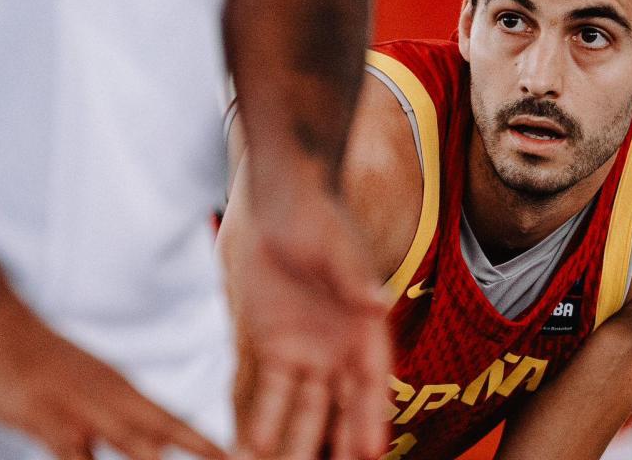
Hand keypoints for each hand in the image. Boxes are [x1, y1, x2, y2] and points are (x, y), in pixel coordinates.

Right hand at [0, 281, 225, 459]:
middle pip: (163, 437)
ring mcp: (84, 411)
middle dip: (196, 452)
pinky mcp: (49, 422)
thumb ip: (114, 417)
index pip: (175, 424)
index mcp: (124, 392)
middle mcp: (113, 400)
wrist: (0, 326)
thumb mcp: (87, 390)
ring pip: (134, 449)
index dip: (206, 446)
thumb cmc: (43, 364)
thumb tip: (143, 445)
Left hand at [221, 172, 390, 459]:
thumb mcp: (336, 247)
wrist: (275, 197)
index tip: (369, 452)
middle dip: (335, 441)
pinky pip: (266, 389)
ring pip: (303, 406)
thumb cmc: (315, 215)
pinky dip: (261, 417)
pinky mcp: (269, 341)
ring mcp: (304, 345)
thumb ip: (354, 280)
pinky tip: (251, 446)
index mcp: (363, 324)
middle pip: (340, 403)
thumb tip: (380, 305)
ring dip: (296, 440)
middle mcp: (338, 343)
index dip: (372, 415)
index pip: (372, 379)